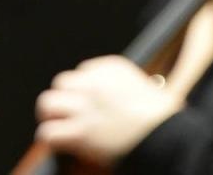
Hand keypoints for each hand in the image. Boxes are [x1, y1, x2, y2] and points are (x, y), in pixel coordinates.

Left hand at [35, 56, 181, 163]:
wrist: (165, 135)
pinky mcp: (79, 132)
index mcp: (111, 68)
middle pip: (62, 83)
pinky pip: (48, 132)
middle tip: (68, 112)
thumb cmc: (163, 117)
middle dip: (64, 98)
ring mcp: (84, 107)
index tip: (89, 101)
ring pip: (47, 103)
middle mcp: (94, 83)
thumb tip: (116, 101)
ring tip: (58, 125)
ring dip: (52, 115)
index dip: (84, 89)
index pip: (83, 71)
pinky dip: (51, 139)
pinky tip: (60, 144)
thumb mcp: (146, 88)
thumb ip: (124, 88)